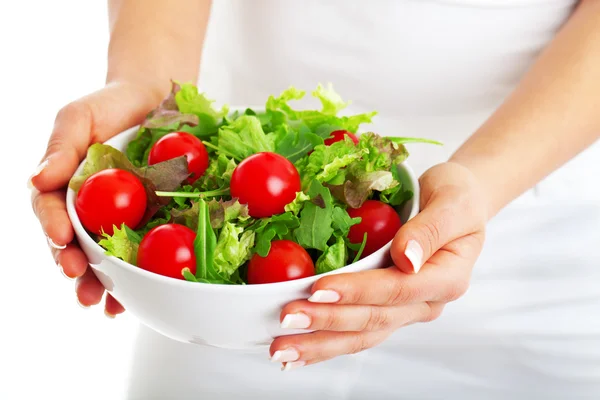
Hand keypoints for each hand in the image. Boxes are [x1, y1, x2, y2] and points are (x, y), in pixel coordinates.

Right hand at [29, 81, 164, 316]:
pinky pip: (136, 251)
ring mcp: (114, 217)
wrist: (155, 101)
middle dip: (75, 269)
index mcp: (62, 185)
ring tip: (107, 305)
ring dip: (102, 284)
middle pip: (72, 245)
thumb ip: (60, 148)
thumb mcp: (78, 118)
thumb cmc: (110, 106)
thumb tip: (37, 179)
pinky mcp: (143, 221)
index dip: (51, 228)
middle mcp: (84, 207)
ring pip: (102, 257)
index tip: (61, 240)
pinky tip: (136, 296)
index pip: (49, 211)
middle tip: (81, 286)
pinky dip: (133, 276)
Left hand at [270, 162, 488, 369]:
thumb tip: (405, 259)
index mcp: (445, 278)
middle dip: (327, 322)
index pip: (396, 289)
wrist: (458, 205)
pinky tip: (298, 353)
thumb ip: (431, 230)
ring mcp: (405, 310)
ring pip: (361, 335)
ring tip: (282, 349)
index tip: (319, 290)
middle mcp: (425, 302)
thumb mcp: (453, 202)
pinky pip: (357, 331)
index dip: (357, 292)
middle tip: (287, 319)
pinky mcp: (387, 308)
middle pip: (373, 319)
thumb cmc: (456, 198)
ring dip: (320, 344)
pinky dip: (326, 343)